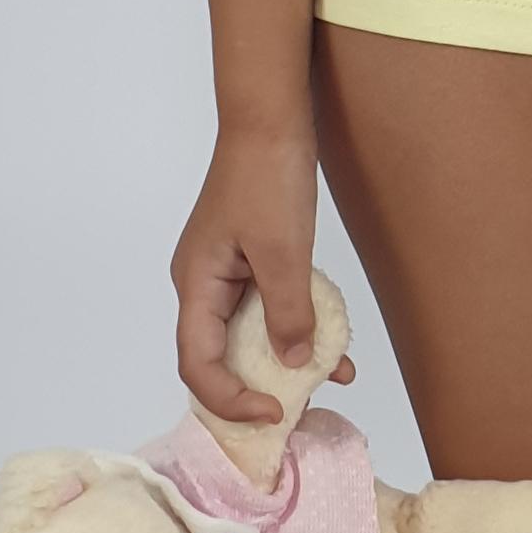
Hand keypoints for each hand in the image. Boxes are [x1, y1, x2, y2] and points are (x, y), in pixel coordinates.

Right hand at [170, 121, 356, 427]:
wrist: (271, 121)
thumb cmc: (266, 176)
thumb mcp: (283, 250)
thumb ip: (289, 310)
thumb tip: (294, 363)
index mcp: (196, 285)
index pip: (197, 363)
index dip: (230, 398)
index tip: (275, 411)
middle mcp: (204, 285)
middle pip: (220, 356)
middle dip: (257, 387)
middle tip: (298, 411)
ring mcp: (227, 274)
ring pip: (250, 335)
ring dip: (286, 360)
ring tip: (332, 377)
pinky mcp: (251, 262)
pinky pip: (269, 309)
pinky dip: (298, 328)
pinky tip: (335, 344)